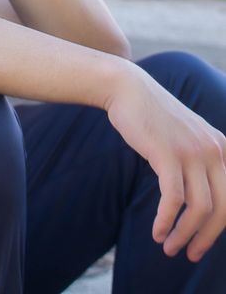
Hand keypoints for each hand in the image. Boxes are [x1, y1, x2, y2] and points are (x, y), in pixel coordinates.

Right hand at [106, 63, 225, 260]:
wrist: (128, 89)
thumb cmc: (154, 116)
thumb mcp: (187, 137)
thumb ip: (200, 162)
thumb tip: (203, 203)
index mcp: (222, 147)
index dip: (219, 227)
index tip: (203, 242)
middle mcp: (214, 149)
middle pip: (222, 209)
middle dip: (206, 238)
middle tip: (190, 254)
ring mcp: (192, 151)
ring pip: (199, 209)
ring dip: (184, 235)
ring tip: (168, 246)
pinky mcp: (168, 153)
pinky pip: (173, 199)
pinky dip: (166, 221)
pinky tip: (156, 231)